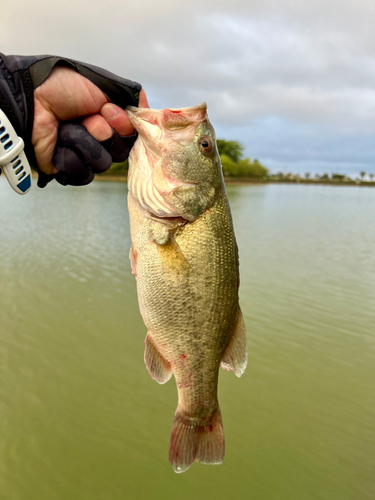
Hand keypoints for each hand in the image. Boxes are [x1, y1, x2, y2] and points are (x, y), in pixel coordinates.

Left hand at [32, 66, 148, 174]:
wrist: (32, 98)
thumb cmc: (65, 87)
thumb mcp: (106, 85)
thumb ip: (133, 98)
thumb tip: (150, 115)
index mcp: (110, 123)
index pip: (131, 138)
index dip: (122, 127)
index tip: (107, 111)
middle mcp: (100, 141)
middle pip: (120, 154)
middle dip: (104, 133)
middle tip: (87, 117)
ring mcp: (85, 156)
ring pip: (102, 164)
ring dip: (84, 141)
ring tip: (68, 126)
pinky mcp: (69, 169)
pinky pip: (83, 174)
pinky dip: (71, 156)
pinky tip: (60, 141)